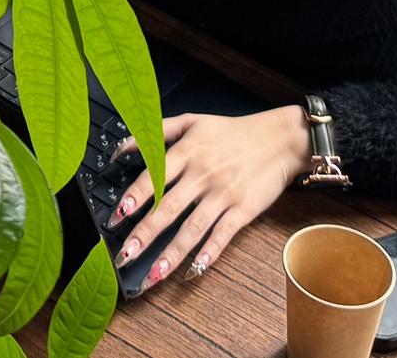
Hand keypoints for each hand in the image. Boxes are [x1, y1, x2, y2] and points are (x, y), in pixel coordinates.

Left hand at [109, 107, 311, 285]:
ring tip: (154, 274)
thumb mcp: (192, 121)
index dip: (134, 198)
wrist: (280, 139)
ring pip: (193, 227)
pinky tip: (195, 270)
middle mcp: (203, 175)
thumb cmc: (233, 131)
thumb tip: (122, 145)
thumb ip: (157, 130)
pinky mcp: (244, 209)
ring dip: (172, 253)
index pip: (154, 178)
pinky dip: (210, 252)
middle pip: (169, 208)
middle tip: (125, 255)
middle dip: (145, 234)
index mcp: (187, 152)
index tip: (116, 217)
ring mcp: (224, 194)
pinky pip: (223, 234)